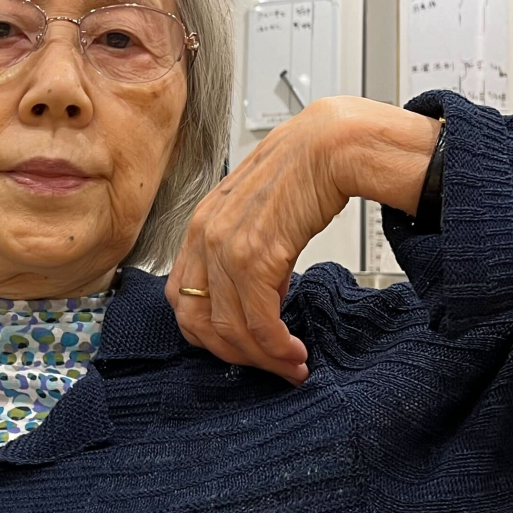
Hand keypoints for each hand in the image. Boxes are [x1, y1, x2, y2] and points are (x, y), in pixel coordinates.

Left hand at [166, 97, 438, 379]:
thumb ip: (248, 251)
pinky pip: (258, 318)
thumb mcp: (258, 213)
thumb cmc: (302, 171)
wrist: (331, 144)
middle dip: (233, 355)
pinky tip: (293, 351)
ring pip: (229, 328)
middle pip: (198, 323)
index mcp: (199, 227)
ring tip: (289, 366)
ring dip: (261, 358)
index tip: (238, 349)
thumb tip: (261, 293)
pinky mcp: (257, 253)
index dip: (207, 335)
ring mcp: (226, 246)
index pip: (182, 300)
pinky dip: (275, 345)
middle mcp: (204, 237)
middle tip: (265, 368)